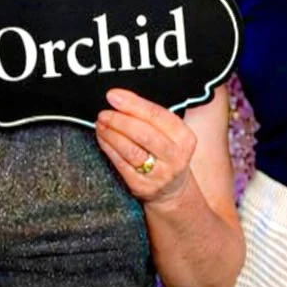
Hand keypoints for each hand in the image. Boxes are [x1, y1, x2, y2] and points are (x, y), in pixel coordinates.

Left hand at [96, 89, 196, 207]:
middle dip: (120, 120)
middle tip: (104, 113)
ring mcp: (160, 174)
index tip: (114, 96)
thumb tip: (121, 99)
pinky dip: (109, 148)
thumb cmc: (167, 154)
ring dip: (111, 134)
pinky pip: (121, 164)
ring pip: (131, 150)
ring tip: (101, 123)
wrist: (172, 190)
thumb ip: (152, 118)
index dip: (133, 104)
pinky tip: (103, 138)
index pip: (157, 115)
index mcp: (185, 138)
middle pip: (144, 134)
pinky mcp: (143, 186)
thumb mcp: (171, 135)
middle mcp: (175, 156)